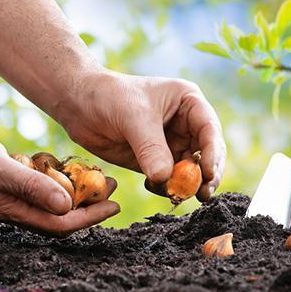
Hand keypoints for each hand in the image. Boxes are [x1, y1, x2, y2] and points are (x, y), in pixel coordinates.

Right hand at [0, 115, 119, 235]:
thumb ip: (31, 186)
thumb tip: (67, 207)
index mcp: (12, 211)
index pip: (60, 225)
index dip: (91, 218)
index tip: (115, 205)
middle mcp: (14, 209)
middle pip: (61, 216)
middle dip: (90, 205)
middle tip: (114, 185)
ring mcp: (11, 196)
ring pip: (53, 202)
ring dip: (78, 191)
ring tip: (100, 176)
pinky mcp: (9, 181)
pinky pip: (41, 187)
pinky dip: (59, 180)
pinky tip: (70, 167)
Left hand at [57, 71, 225, 200]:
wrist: (78, 103)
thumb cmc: (108, 96)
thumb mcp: (134, 118)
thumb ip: (151, 149)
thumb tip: (165, 179)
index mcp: (189, 103)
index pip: (209, 130)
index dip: (213, 153)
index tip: (209, 175)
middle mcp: (186, 124)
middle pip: (207, 154)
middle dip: (206, 175)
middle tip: (202, 195)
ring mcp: (171, 144)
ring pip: (190, 170)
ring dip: (186, 185)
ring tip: (176, 195)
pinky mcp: (155, 160)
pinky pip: (169, 179)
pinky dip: (166, 188)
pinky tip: (154, 188)